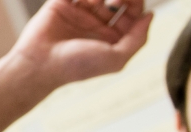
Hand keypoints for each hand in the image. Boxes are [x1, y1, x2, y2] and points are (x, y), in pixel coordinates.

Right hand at [9, 0, 153, 89]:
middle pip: (119, 0)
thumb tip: (150, 15)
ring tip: (97, 1)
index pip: (132, 14)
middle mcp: (97, 25)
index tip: (132, 1)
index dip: (136, 3)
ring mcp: (79, 14)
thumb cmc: (77, 66)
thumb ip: (138, 38)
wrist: (40, 64)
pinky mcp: (61, 4)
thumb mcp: (117, 58)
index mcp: (111, 39)